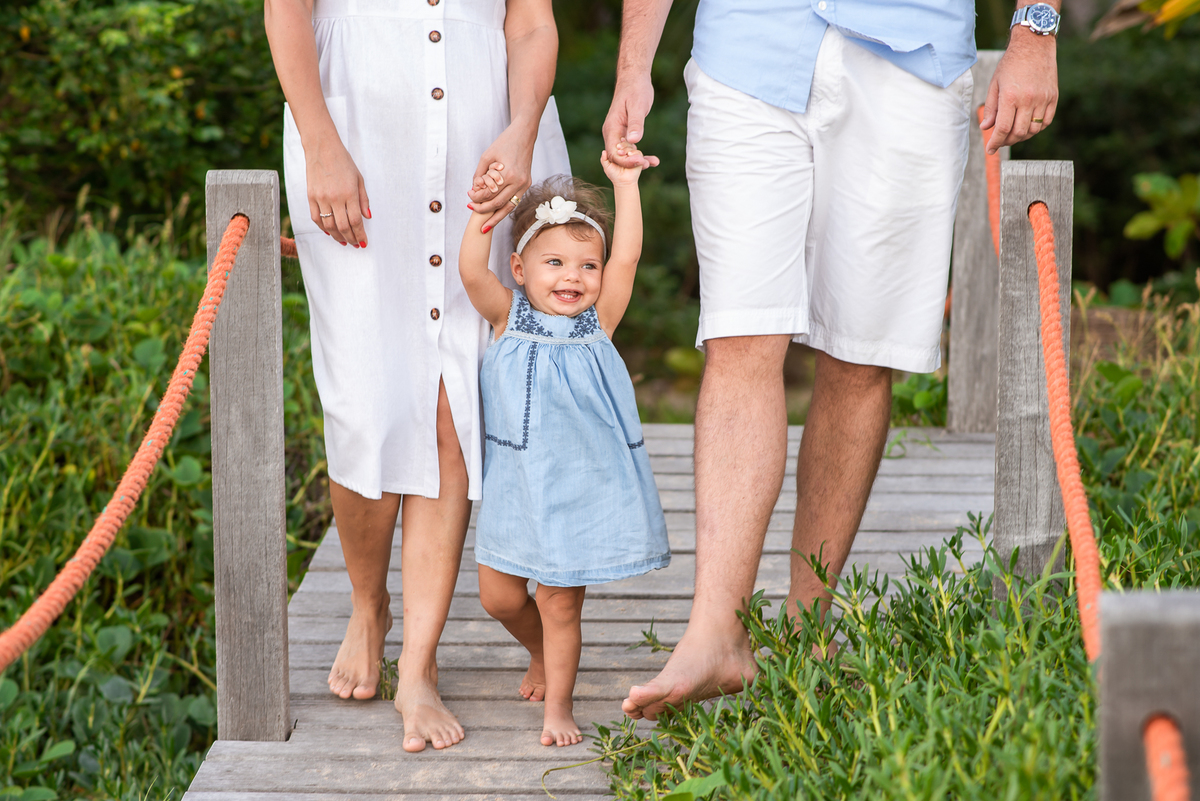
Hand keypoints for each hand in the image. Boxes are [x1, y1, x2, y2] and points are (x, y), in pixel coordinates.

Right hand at [305, 134, 370, 246]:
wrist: (322, 148)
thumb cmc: (343, 162)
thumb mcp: (359, 179)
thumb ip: (364, 200)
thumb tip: (367, 217)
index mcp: (349, 193)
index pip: (356, 221)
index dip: (360, 235)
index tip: (363, 242)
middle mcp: (335, 198)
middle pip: (343, 227)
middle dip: (351, 239)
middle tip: (355, 244)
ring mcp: (321, 198)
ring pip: (329, 226)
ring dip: (337, 236)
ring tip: (344, 241)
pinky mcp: (311, 196)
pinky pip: (316, 218)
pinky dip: (323, 228)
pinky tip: (330, 232)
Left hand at [467, 124, 534, 231]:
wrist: (524, 135)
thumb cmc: (503, 143)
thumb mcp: (486, 156)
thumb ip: (479, 174)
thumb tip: (473, 190)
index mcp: (507, 174)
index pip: (489, 193)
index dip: (476, 197)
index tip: (468, 196)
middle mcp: (518, 182)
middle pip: (497, 204)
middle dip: (483, 210)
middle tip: (471, 209)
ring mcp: (524, 184)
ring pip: (508, 207)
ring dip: (495, 218)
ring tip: (484, 227)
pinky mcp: (527, 184)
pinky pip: (515, 201)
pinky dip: (504, 209)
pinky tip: (496, 215)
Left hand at [601, 143, 645, 186]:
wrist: (622, 182)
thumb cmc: (614, 174)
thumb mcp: (607, 166)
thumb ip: (604, 159)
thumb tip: (604, 151)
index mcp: (621, 153)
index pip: (622, 144)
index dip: (620, 143)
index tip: (616, 145)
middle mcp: (628, 153)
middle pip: (628, 144)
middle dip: (623, 145)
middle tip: (618, 149)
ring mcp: (634, 156)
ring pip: (633, 147)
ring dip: (627, 148)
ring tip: (622, 153)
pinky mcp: (639, 160)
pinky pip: (638, 153)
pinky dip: (634, 153)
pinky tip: (629, 154)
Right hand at [603, 74, 660, 169]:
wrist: (634, 79)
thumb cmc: (636, 89)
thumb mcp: (637, 106)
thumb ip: (635, 124)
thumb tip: (634, 140)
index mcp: (611, 128)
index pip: (613, 152)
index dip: (625, 161)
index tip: (640, 163)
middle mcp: (611, 133)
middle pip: (618, 156)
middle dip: (631, 164)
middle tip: (648, 165)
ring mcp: (617, 134)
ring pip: (624, 154)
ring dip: (636, 161)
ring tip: (652, 163)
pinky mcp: (625, 133)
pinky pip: (630, 148)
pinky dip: (638, 155)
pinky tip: (652, 159)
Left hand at [980, 28, 1057, 154]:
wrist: (1034, 45)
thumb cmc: (1011, 64)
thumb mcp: (995, 84)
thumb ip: (991, 108)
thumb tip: (985, 128)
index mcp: (1010, 97)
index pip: (1003, 129)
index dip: (995, 143)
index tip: (990, 149)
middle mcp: (1028, 99)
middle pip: (1018, 133)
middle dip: (1007, 141)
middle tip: (1000, 141)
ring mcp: (1043, 99)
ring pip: (1033, 130)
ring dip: (1022, 137)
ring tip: (1013, 133)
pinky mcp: (1053, 97)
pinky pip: (1046, 122)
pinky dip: (1036, 129)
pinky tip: (1027, 126)